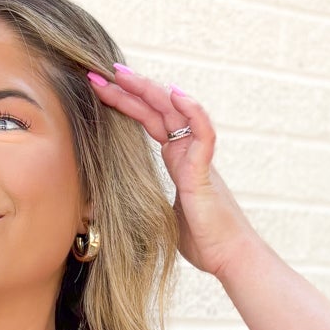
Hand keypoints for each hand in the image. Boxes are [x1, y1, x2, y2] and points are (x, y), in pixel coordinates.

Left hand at [87, 63, 255, 281]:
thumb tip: (130, 200)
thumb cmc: (202, 240)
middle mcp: (187, 152)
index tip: (102, 88)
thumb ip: (154, 198)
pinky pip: (203, 133)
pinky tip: (175, 93)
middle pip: (158, 109)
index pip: (149, 121)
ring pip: (175, 112)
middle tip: (101, 72)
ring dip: (149, 90)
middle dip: (130, 88)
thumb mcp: (165, 213)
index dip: (127, 103)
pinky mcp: (205, 171)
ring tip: (123, 75)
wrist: (227, 257)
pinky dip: (192, 111)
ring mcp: (197, 158)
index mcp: (177, 160)